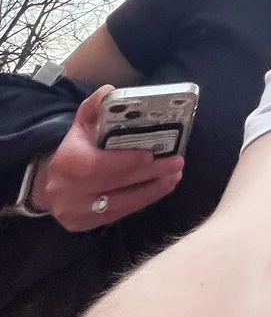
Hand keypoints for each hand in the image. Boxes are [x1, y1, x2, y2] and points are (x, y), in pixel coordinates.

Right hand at [30, 85, 184, 231]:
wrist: (49, 181)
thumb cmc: (74, 148)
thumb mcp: (80, 122)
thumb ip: (95, 105)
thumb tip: (111, 91)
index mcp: (66, 161)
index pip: (96, 166)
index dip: (124, 162)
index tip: (151, 154)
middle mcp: (67, 190)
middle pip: (113, 185)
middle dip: (148, 174)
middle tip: (176, 163)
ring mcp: (74, 212)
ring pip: (117, 205)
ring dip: (151, 191)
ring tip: (174, 177)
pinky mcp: (83, 225)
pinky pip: (116, 216)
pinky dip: (140, 202)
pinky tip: (159, 189)